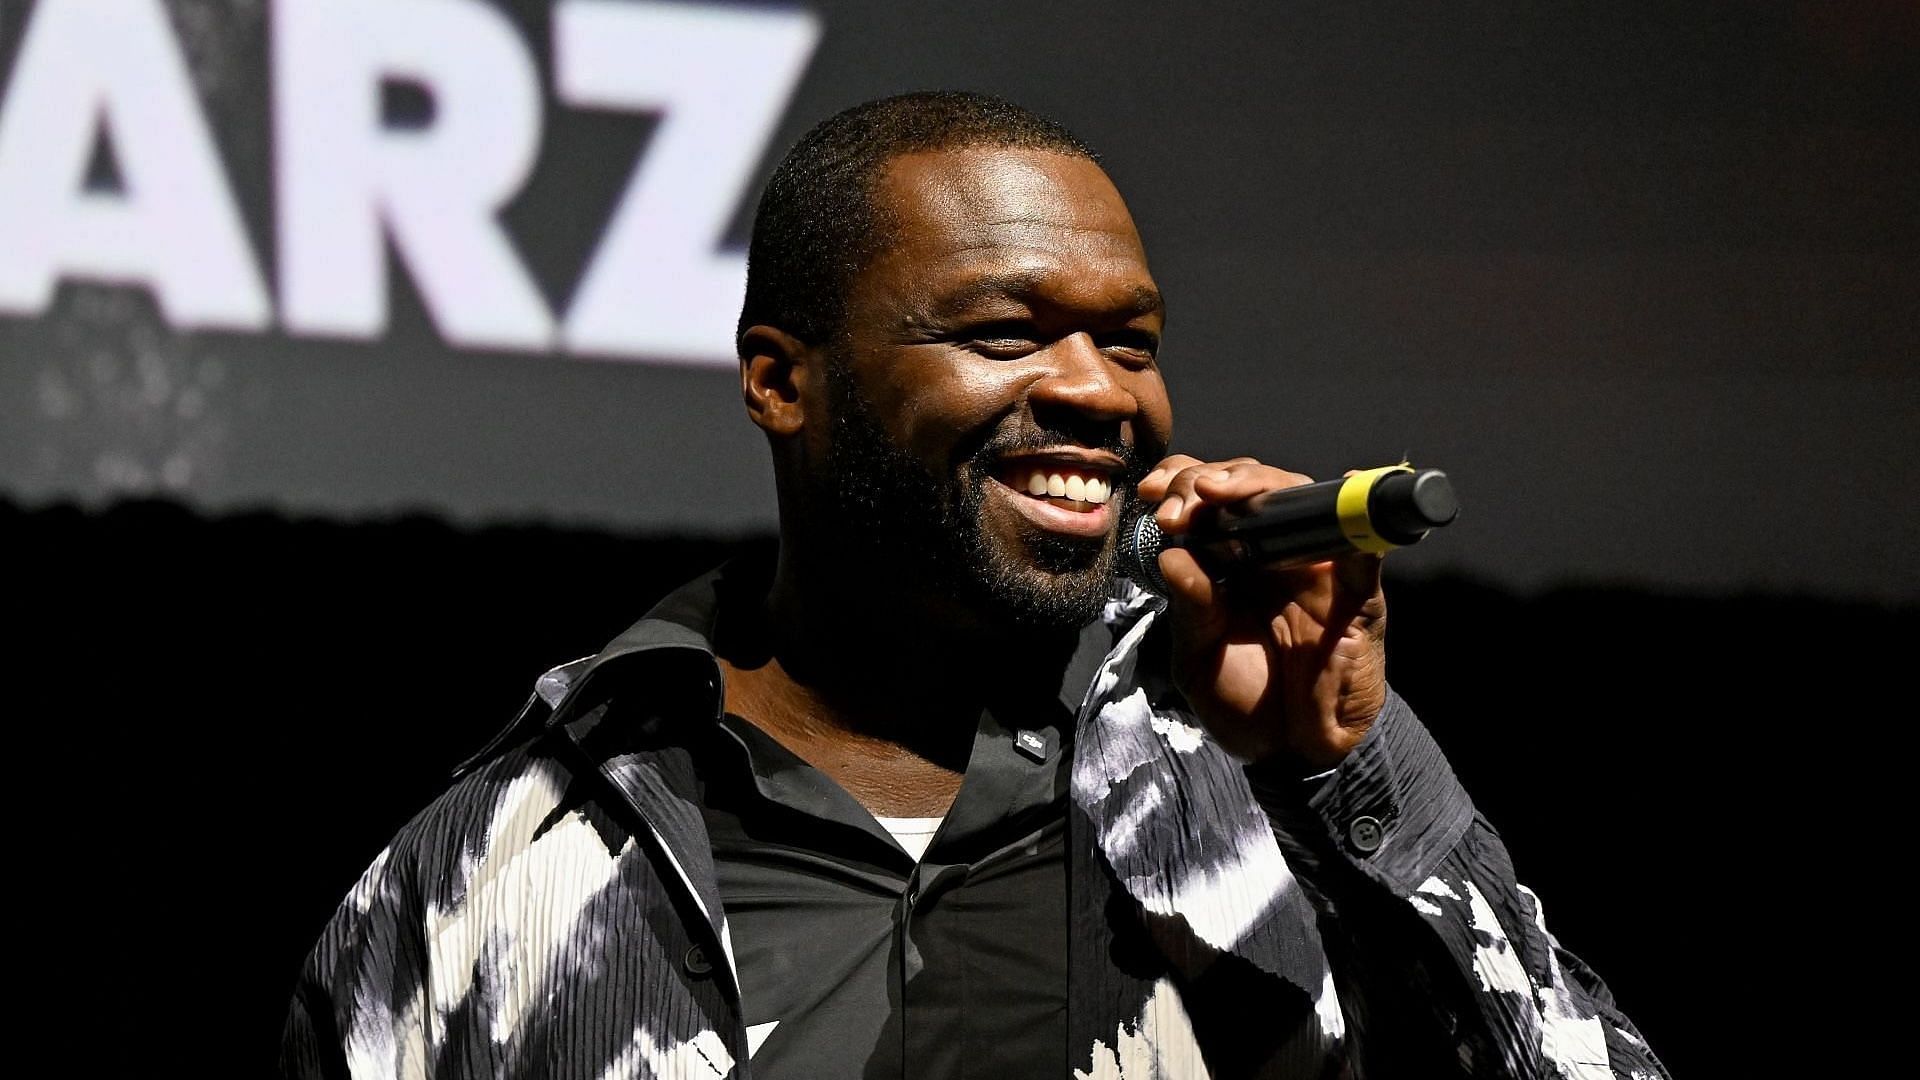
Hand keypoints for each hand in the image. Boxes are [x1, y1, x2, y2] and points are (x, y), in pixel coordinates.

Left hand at [1137, 455, 1388, 770]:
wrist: (1293, 752)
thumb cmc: (1245, 700)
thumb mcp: (1199, 659)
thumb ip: (1190, 610)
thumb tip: (1172, 556)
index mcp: (1231, 561)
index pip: (1210, 501)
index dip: (1182, 482)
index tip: (1153, 491)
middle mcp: (1274, 554)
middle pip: (1251, 488)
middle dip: (1209, 480)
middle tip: (1181, 502)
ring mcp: (1318, 569)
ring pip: (1299, 502)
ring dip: (1260, 487)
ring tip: (1220, 493)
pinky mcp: (1358, 596)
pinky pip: (1364, 553)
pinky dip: (1359, 520)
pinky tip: (1346, 488)